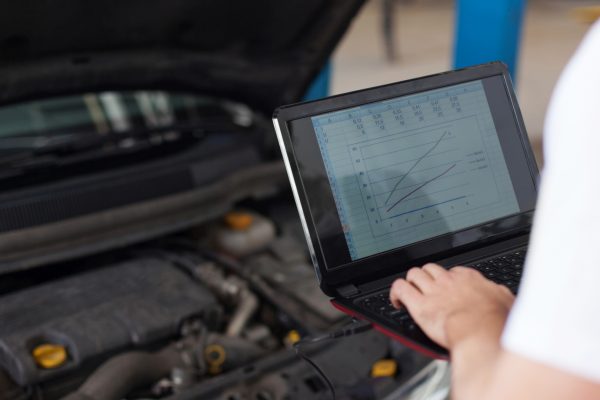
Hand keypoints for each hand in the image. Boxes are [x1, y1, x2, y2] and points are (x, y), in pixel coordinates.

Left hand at [389, 263, 514, 349]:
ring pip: (414, 274)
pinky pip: (401, 289)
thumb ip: (501, 295)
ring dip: (411, 282)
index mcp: (469, 279)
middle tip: (425, 288)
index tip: (446, 287)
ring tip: (410, 291)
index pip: (453, 271)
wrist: (480, 332)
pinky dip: (396, 292)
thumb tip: (503, 295)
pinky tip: (396, 300)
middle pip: (430, 269)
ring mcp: (432, 291)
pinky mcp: (418, 305)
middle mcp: (448, 281)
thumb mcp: (507, 302)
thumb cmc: (494, 322)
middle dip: (426, 277)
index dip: (447, 279)